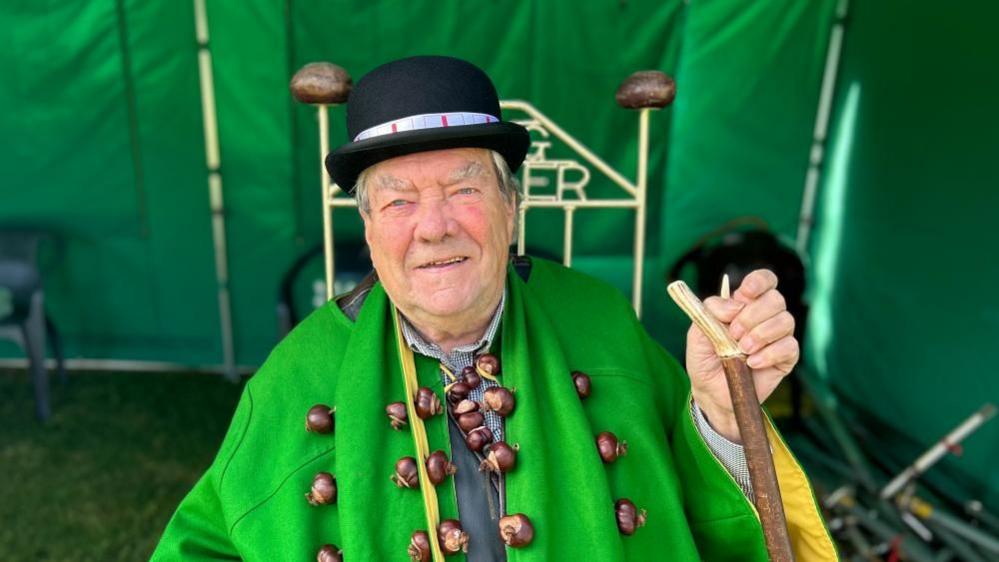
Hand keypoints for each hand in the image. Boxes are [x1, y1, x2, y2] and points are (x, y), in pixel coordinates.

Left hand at [685, 269, 798, 443]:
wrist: (711, 392)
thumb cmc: (705, 359)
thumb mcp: (697, 333)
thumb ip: (710, 312)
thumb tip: (734, 306)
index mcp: (744, 304)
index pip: (764, 280)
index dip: (759, 281)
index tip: (745, 293)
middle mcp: (765, 316)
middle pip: (775, 299)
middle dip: (752, 316)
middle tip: (734, 334)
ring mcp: (778, 336)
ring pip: (786, 321)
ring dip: (761, 334)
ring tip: (742, 350)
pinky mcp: (786, 357)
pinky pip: (789, 346)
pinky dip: (769, 353)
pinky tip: (752, 363)